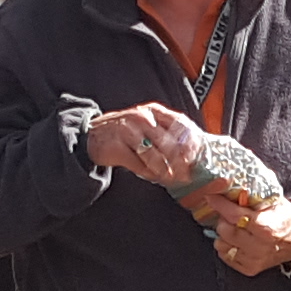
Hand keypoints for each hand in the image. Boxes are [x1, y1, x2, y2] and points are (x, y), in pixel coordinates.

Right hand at [86, 102, 206, 179]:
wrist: (95, 136)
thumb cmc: (127, 134)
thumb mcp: (149, 126)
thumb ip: (167, 136)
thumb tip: (190, 157)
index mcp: (154, 111)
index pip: (179, 124)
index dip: (190, 143)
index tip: (195, 158)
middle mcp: (142, 118)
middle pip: (168, 143)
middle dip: (179, 163)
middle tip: (185, 175)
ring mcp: (128, 131)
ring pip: (154, 156)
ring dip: (164, 171)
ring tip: (169, 179)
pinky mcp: (117, 146)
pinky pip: (138, 164)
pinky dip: (148, 173)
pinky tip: (153, 177)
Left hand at [211, 195, 290, 276]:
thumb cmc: (286, 218)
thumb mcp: (276, 201)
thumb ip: (256, 194)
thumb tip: (234, 180)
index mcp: (266, 227)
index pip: (234, 215)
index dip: (220, 204)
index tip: (211, 196)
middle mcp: (259, 246)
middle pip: (225, 230)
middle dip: (224, 219)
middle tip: (230, 213)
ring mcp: (253, 259)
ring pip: (221, 244)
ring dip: (224, 234)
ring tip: (235, 227)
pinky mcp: (249, 268)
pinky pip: (225, 256)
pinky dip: (227, 246)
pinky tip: (237, 240)